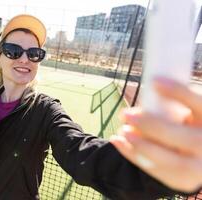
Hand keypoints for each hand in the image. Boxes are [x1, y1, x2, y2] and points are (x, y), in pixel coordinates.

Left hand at [110, 77, 201, 192]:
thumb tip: (148, 89)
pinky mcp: (182, 180)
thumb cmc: (184, 123)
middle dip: (152, 125)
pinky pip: (155, 170)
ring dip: (142, 145)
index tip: (154, 81)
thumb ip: (172, 105)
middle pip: (186, 138)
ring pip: (171, 161)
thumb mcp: (185, 112)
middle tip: (126, 114)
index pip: (201, 104)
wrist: (195, 155)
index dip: (180, 93)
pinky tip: (116, 140)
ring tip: (122, 130)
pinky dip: (132, 155)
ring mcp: (198, 168)